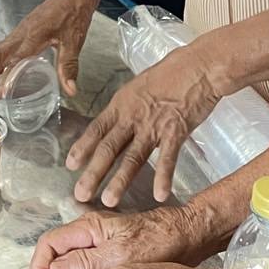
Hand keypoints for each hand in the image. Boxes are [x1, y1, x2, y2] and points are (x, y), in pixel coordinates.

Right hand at [0, 0, 98, 101]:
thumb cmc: (73, 13)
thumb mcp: (74, 41)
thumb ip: (69, 66)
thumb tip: (70, 90)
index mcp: (33, 36)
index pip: (14, 60)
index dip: (5, 77)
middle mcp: (21, 34)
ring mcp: (18, 32)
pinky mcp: (20, 32)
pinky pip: (1, 49)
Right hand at [29, 207, 202, 268]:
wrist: (187, 238)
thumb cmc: (159, 239)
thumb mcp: (120, 254)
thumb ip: (86, 263)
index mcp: (88, 227)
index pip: (49, 244)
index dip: (38, 268)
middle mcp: (90, 236)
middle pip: (56, 258)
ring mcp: (100, 247)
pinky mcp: (111, 260)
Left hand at [68, 45, 222, 205]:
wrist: (198, 67)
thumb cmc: (171, 74)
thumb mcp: (139, 87)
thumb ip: (128, 108)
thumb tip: (118, 124)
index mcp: (121, 105)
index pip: (96, 129)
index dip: (82, 147)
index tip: (70, 165)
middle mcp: (132, 117)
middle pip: (109, 148)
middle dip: (93, 173)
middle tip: (80, 194)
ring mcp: (153, 126)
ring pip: (132, 157)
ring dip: (120, 181)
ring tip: (108, 201)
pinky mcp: (176, 131)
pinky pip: (168, 158)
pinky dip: (163, 177)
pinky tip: (159, 194)